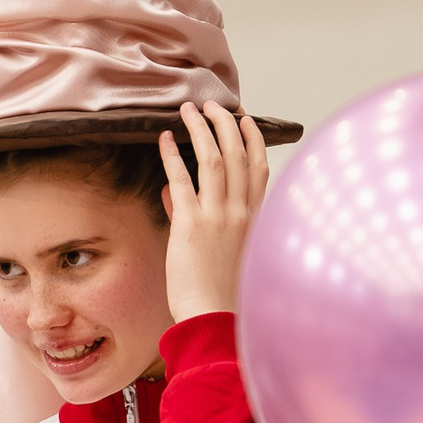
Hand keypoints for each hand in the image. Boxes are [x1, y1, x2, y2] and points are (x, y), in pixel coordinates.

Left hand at [159, 102, 266, 321]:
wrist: (213, 316)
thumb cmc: (218, 291)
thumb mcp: (221, 250)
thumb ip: (197, 215)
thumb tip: (172, 192)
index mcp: (254, 219)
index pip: (260, 168)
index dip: (253, 139)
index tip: (245, 119)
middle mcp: (240, 212)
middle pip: (238, 154)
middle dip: (225, 124)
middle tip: (212, 106)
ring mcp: (217, 216)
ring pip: (213, 159)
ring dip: (200, 130)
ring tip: (188, 110)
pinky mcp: (192, 224)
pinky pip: (182, 180)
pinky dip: (172, 155)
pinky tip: (163, 139)